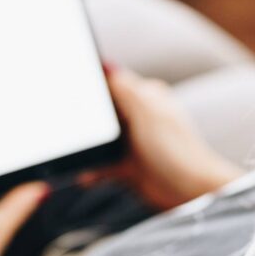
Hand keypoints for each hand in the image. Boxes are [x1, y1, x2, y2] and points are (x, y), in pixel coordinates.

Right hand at [78, 67, 244, 210]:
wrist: (188, 191)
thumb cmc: (174, 149)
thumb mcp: (146, 110)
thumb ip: (124, 87)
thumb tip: (106, 64)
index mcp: (146, 96)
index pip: (114, 83)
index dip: (92, 86)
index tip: (69, 89)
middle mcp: (139, 117)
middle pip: (104, 112)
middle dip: (86, 119)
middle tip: (66, 125)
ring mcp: (134, 143)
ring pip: (101, 140)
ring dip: (87, 146)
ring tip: (72, 151)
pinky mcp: (129, 167)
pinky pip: (103, 165)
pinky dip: (92, 169)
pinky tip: (82, 173)